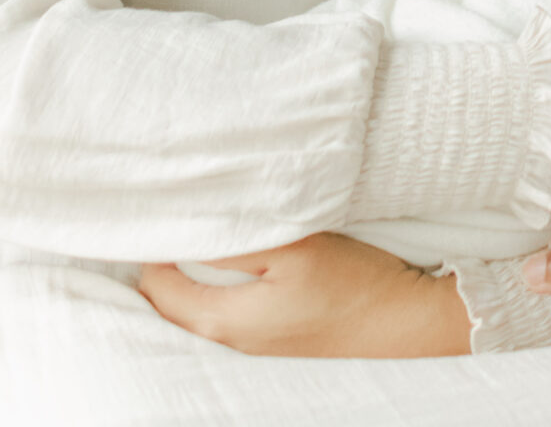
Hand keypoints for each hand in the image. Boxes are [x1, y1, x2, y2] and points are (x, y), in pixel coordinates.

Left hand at [138, 232, 469, 357]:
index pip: (157, 286)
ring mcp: (251, 345)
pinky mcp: (272, 338)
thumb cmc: (349, 283)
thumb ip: (236, 240)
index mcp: (223, 320)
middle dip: (163, 260)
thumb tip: (191, 225)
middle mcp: (228, 340)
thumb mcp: (292, 248)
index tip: (158, 206)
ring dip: (188, 272)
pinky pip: (222, 309)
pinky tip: (229, 256)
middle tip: (171, 212)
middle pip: (170, 302)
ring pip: (196, 306)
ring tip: (196, 226)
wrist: (399, 322)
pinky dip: (212, 284)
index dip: (151, 244)